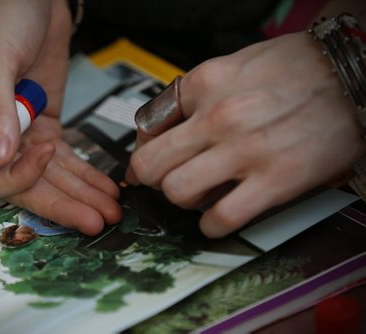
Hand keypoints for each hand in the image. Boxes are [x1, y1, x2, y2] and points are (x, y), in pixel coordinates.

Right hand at [0, 115, 120, 235]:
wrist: (24, 13)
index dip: (13, 176)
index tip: (45, 155)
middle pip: (24, 186)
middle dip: (61, 204)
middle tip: (92, 219)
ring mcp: (21, 144)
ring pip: (50, 178)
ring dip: (81, 195)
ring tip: (109, 211)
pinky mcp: (46, 137)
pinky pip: (66, 162)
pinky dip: (86, 176)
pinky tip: (106, 191)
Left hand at [127, 32, 365, 237]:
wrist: (352, 74)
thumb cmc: (296, 68)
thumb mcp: (232, 67)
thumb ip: (194, 97)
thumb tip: (160, 130)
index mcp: (204, 84)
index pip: (146, 127)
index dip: (143, 150)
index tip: (149, 161)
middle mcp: (218, 116)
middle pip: (150, 165)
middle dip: (152, 180)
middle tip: (167, 181)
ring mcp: (246, 150)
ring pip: (177, 192)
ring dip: (181, 201)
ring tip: (198, 195)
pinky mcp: (276, 180)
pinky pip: (221, 218)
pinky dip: (211, 226)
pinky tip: (217, 218)